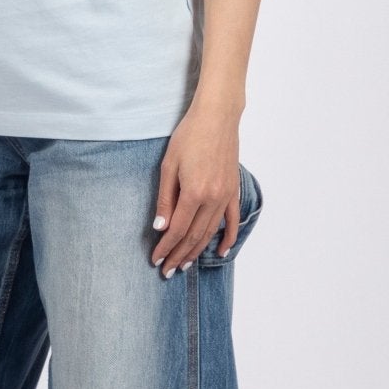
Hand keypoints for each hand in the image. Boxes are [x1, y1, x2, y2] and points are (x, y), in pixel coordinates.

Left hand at [150, 104, 241, 276]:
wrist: (217, 117)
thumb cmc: (189, 136)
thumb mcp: (169, 166)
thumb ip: (165, 199)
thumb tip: (161, 227)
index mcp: (194, 193)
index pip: (177, 230)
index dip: (165, 247)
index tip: (156, 259)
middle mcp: (212, 199)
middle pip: (193, 236)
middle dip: (179, 255)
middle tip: (167, 270)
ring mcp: (225, 195)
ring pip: (210, 232)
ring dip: (196, 251)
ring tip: (184, 265)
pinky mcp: (233, 190)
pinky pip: (231, 219)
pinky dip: (227, 237)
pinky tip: (220, 251)